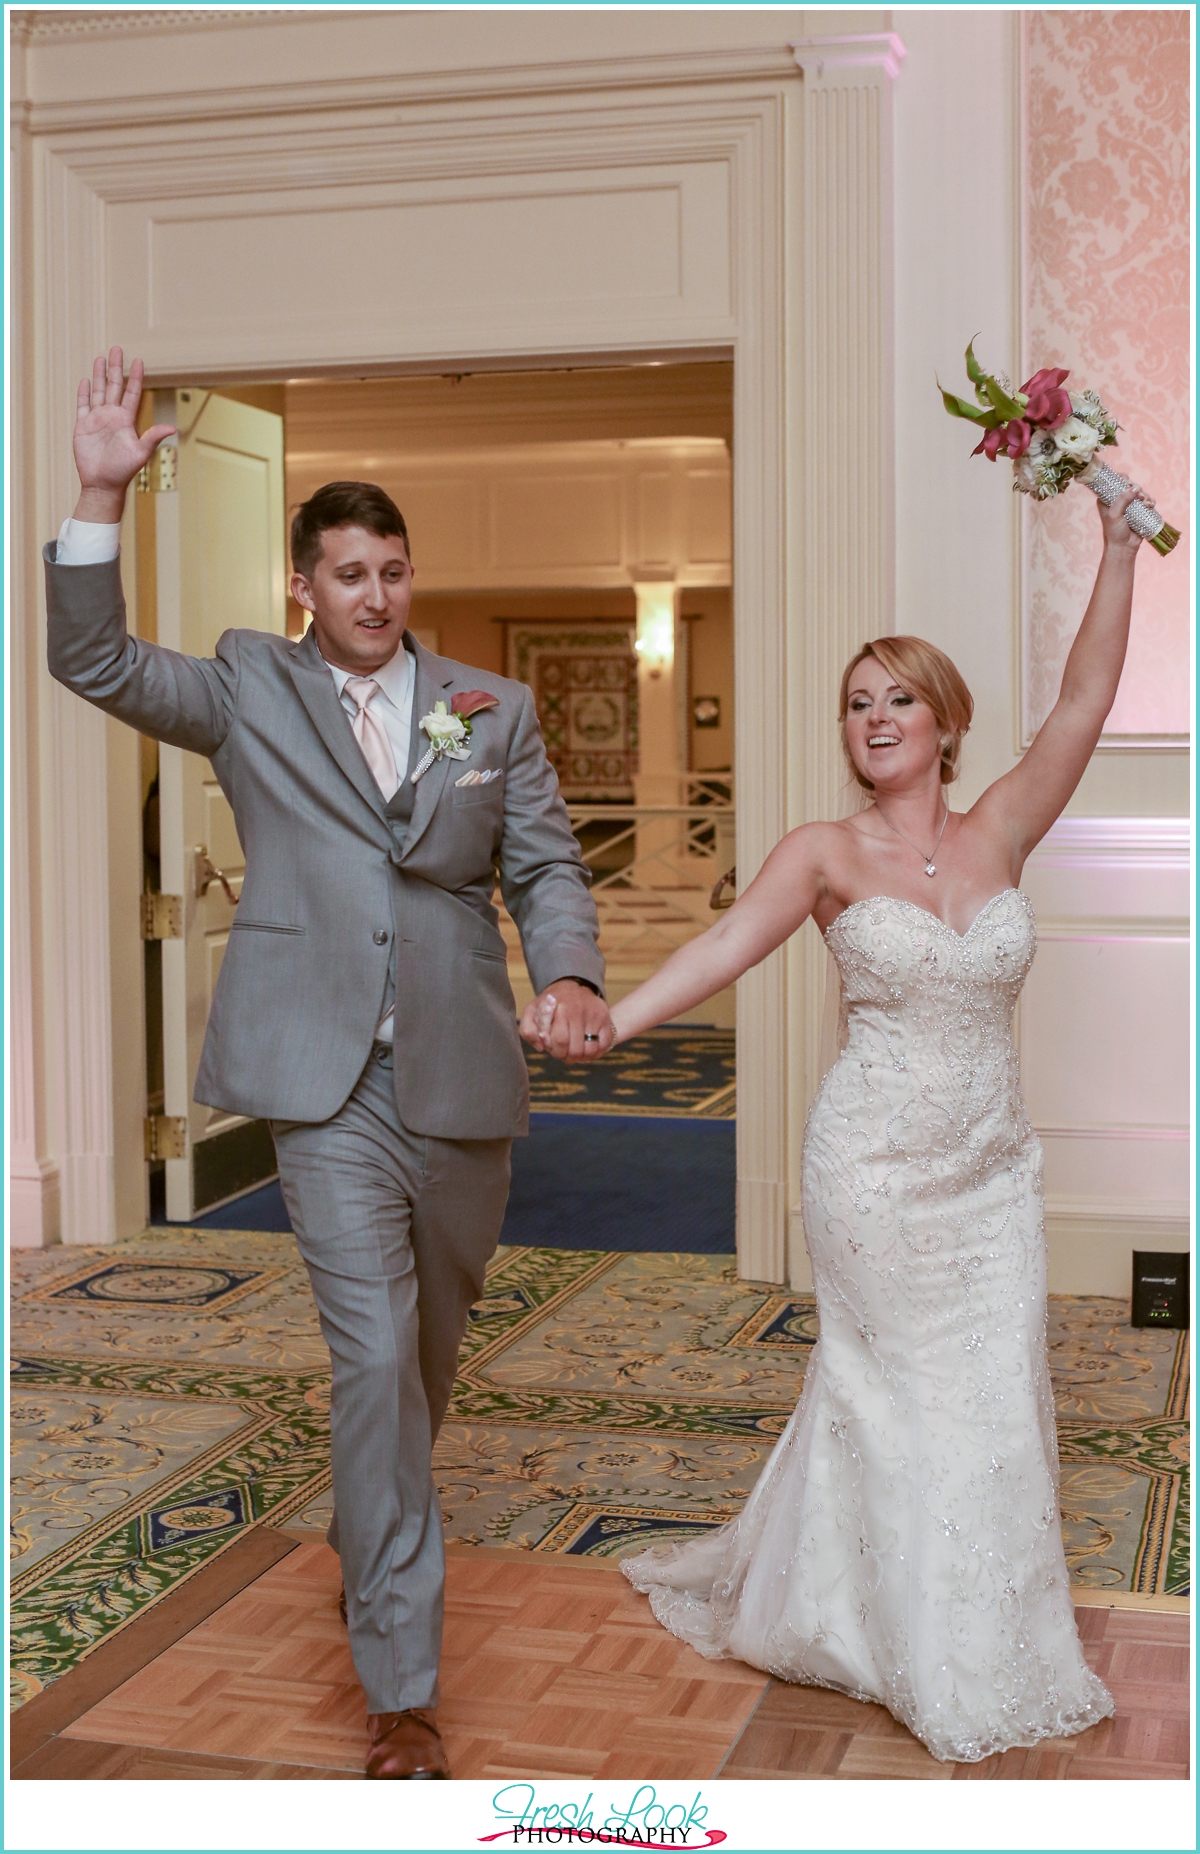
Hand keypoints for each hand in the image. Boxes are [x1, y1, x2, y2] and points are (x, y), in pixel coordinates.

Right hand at [72, 347, 176, 522]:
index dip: (135, 377)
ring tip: (100, 357)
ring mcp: (97, 420)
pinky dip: (83, 393)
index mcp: (126, 420)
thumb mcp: (140, 453)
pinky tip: (85, 380)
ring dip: (98, 375)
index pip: (132, 393)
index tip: (139, 360)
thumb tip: (172, 428)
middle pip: (114, 386)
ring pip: (98, 391)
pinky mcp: (83, 426)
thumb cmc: (123, 471)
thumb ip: (153, 437)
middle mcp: (112, 416)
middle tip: (117, 348)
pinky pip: (82, 405)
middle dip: (115, 367)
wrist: (103, 484)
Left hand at [519, 978, 613, 1060]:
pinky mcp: (605, 1019)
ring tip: (575, 1053)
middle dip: (567, 1057)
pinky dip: (596, 1052)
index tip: (554, 1049)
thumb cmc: (549, 1005)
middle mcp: (579, 1010)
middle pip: (576, 1049)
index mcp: (560, 1008)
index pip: (560, 1041)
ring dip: (582, 1057)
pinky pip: (604, 1044)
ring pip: (591, 1050)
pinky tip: (587, 1049)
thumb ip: (528, 1030)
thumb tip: (541, 1047)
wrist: (571, 986)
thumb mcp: (532, 1012)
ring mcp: (594, 1015)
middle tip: (564, 1053)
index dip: (556, 1051)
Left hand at [1098, 479, 1148, 557]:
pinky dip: (1150, 501)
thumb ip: (1122, 500)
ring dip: (1145, 495)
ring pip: (1140, 492)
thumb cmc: (1114, 532)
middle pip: (1129, 485)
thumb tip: (1134, 488)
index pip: (1114, 482)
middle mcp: (1118, 500)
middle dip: (1136, 488)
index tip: (1128, 484)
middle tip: (1139, 496)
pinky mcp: (1139, 511)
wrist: (1124, 547)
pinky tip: (1150, 506)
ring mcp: (1129, 505)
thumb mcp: (1114, 515)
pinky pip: (1147, 501)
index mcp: (1107, 499)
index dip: (1122, 479)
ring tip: (1145, 503)